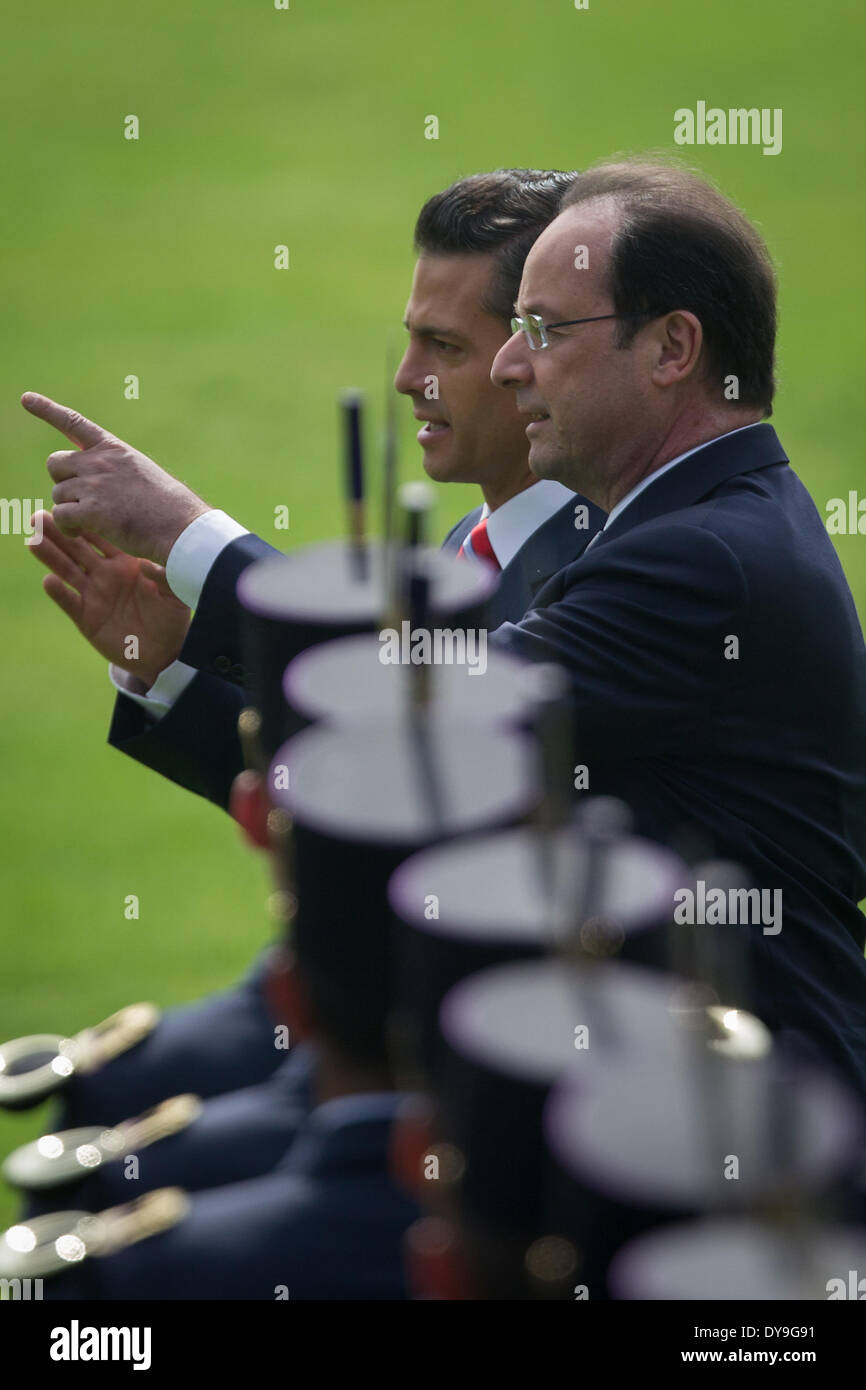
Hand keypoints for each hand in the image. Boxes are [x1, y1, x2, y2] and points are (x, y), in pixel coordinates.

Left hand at [21, 391, 210, 565]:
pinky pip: (61, 515)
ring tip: (91, 520)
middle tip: (80, 498)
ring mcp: (95, 485)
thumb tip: (89, 479)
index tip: (26, 399)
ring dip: (68, 509)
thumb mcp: (141, 472)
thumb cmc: (168, 506)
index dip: (47, 410)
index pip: (74, 423)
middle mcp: (100, 462)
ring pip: (58, 493)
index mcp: (114, 449)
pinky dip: (68, 526)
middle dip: (62, 481)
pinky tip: (84, 530)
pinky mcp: (92, 511)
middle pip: (55, 464)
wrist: (182, 526)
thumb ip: (113, 468)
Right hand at [29, 510, 191, 688]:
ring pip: (67, 571)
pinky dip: (59, 592)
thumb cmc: (171, 615)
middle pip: (76, 548)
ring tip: (34, 540)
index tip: (73, 504)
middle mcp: (104, 574)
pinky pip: (70, 602)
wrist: (165, 651)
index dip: (85, 521)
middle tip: (40, 516)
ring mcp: (93, 595)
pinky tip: (49, 580)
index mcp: (124, 561)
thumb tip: (146, 564)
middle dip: (58, 532)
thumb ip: (164, 576)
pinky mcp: (86, 618)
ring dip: (50, 556)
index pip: (100, 536)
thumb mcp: (174, 592)